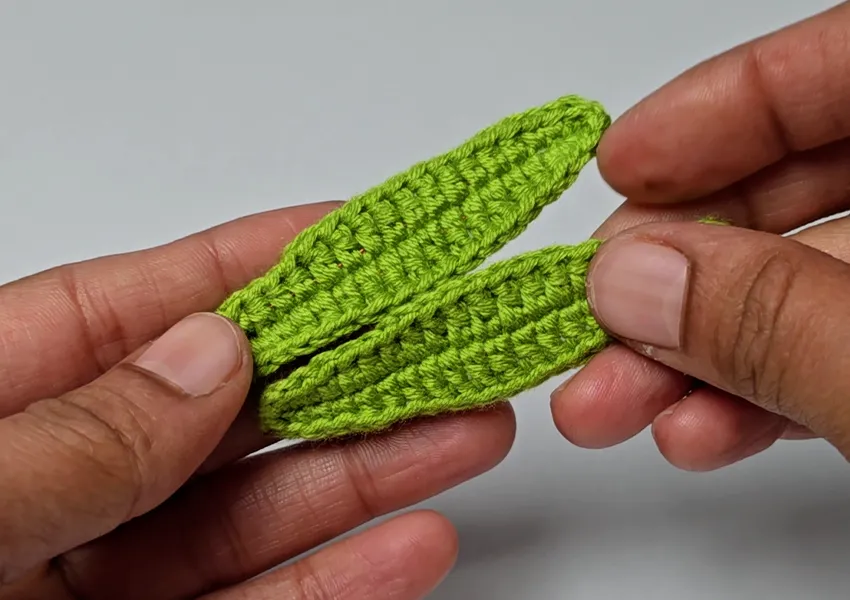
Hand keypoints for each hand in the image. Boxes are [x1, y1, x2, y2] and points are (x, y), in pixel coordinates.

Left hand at [0, 203, 514, 599]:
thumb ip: (70, 438)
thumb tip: (208, 352)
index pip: (138, 308)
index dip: (252, 262)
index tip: (356, 236)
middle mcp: (49, 487)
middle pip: (225, 409)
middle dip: (346, 370)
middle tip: (445, 340)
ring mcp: (95, 584)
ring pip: (256, 515)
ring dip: (369, 475)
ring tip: (466, 432)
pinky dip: (336, 585)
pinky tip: (410, 544)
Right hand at [551, 1, 849, 469]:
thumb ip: (776, 319)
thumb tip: (630, 280)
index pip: (845, 65)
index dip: (723, 105)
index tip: (617, 165)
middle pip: (801, 191)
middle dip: (677, 266)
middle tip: (590, 314)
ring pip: (803, 292)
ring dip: (694, 352)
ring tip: (609, 404)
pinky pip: (834, 360)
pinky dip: (759, 397)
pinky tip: (697, 431)